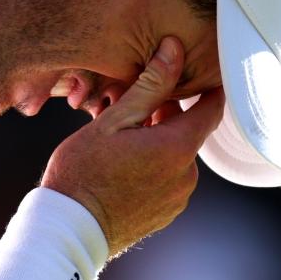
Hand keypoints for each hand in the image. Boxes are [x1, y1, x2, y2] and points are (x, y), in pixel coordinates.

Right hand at [40, 37, 224, 256]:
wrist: (68, 230)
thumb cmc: (82, 172)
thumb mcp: (112, 122)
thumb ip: (149, 86)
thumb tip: (174, 50)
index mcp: (177, 147)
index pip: (212, 107)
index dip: (204, 87)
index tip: (192, 74)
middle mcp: (186, 175)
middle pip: (188, 132)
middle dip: (165, 117)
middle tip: (128, 110)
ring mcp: (177, 198)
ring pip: (175, 157)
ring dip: (157, 143)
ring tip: (118, 143)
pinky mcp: (166, 214)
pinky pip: (167, 180)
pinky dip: (152, 168)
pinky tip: (121, 168)